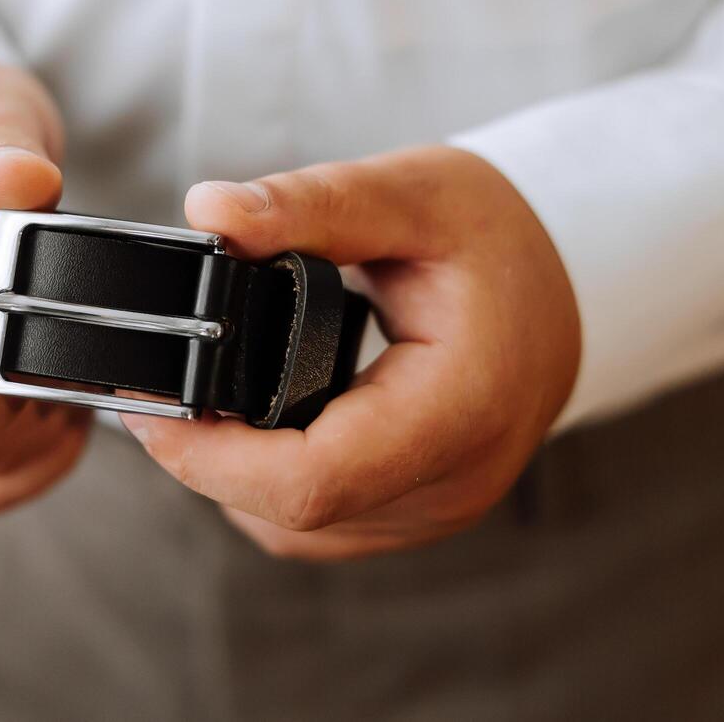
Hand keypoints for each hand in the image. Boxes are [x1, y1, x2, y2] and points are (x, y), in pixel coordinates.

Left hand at [120, 146, 580, 559]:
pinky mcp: (423, 509)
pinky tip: (253, 430)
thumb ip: (310, 203)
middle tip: (153, 391)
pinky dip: (273, 486)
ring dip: (235, 480)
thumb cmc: (498, 234)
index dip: (210, 460)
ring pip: (302, 529)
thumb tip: (209, 210)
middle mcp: (455, 480)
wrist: (575, 279)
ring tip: (197, 403)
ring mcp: (442, 507)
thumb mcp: (411, 194)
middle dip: (206, 462)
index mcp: (458, 408)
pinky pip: (325, 526)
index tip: (147, 408)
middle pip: (295, 511)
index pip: (313, 479)